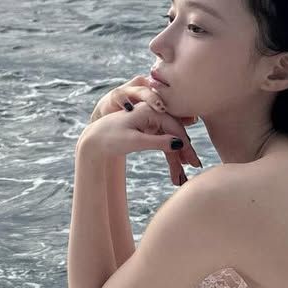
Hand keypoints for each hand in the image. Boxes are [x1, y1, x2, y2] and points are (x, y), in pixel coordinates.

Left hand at [80, 75, 201, 185]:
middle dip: (184, 152)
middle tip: (194, 168)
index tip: (193, 162)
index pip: (175, 127)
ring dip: (177, 158)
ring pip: (170, 140)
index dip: (185, 145)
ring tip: (180, 177)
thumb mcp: (134, 141)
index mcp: (149, 110)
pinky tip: (175, 169)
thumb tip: (180, 144)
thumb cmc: (110, 138)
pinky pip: (162, 142)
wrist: (93, 141)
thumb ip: (157, 142)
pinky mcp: (147, 130)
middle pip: (175, 133)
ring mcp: (150, 121)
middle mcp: (152, 113)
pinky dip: (168, 155)